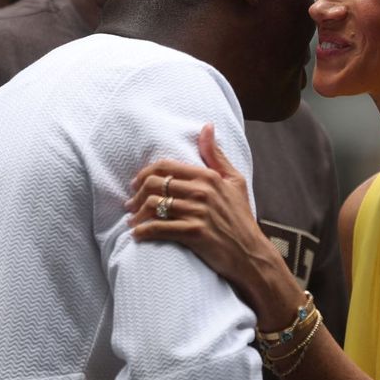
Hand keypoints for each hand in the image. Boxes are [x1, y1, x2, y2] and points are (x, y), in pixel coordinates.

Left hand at [127, 124, 304, 326]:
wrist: (250, 253)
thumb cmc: (241, 217)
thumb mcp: (234, 180)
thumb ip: (216, 154)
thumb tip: (207, 126)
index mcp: (208, 176)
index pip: (165, 166)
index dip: (144, 173)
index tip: (136, 184)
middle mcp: (202, 191)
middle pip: (155, 184)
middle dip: (136, 195)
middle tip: (130, 204)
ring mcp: (198, 212)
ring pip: (154, 205)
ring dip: (137, 214)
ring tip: (132, 221)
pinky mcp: (194, 233)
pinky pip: (159, 228)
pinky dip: (143, 231)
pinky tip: (138, 235)